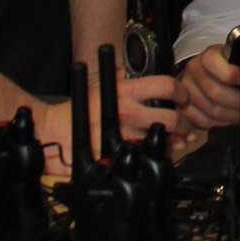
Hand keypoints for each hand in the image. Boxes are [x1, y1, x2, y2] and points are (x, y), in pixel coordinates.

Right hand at [33, 74, 179, 172]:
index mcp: (124, 90)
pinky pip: (146, 155)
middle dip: (184, 123)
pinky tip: (159, 153)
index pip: (165, 85)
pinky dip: (157, 155)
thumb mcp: (103, 87)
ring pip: (162, 139)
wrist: (53, 131)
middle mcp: (127, 111)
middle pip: (171, 117)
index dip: (181, 92)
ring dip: (175, 141)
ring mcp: (124, 134)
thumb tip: (152, 84)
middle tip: (186, 126)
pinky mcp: (118, 153)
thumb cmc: (78, 110)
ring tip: (178, 141)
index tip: (183, 98)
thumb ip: (128, 85)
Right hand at [175, 44, 239, 131]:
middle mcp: (193, 71)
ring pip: (211, 111)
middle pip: (216, 94)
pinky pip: (202, 121)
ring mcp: (185, 89)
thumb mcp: (238, 54)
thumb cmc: (226, 63)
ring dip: (231, 116)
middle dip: (237, 103)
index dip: (238, 79)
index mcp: (209, 56)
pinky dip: (219, 124)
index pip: (223, 70)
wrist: (202, 70)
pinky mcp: (181, 106)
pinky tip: (228, 120)